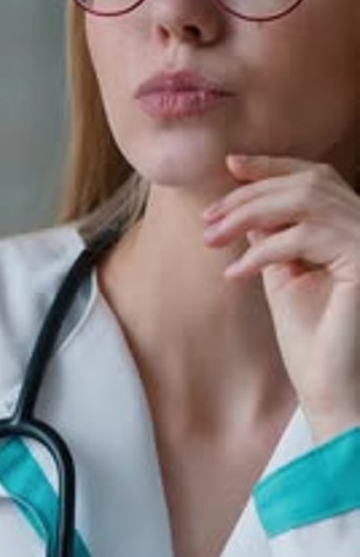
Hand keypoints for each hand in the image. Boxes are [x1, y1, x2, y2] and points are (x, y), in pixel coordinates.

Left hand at [202, 154, 359, 441]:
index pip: (313, 177)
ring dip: (249, 214)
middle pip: (307, 182)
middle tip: (209, 218)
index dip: (272, 165)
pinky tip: (235, 273)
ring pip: (306, 200)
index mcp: (350, 225)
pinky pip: (306, 237)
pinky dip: (264, 250)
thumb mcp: (282, 274)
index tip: (230, 164)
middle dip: (251, 193)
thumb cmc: (311, 340)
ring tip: (212, 238)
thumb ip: (271, 236)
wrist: (332, 392)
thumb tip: (245, 206)